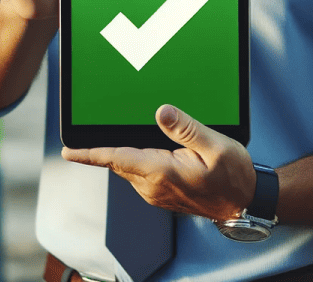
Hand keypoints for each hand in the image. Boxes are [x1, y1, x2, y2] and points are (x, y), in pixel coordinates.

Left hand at [61, 104, 255, 220]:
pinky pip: (140, 171)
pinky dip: (136, 158)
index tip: (68, 151)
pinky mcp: (161, 192)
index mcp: (161, 173)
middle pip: (120, 160)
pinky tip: (147, 144)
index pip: (117, 159)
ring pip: (129, 166)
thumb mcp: (215, 145)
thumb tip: (161, 111)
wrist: (244, 201)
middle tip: (97, 120)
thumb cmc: (233, 175)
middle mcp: (153, 186)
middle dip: (106, 144)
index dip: (90, 154)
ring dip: (123, 150)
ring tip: (124, 127)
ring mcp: (156, 192)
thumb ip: (186, 128)